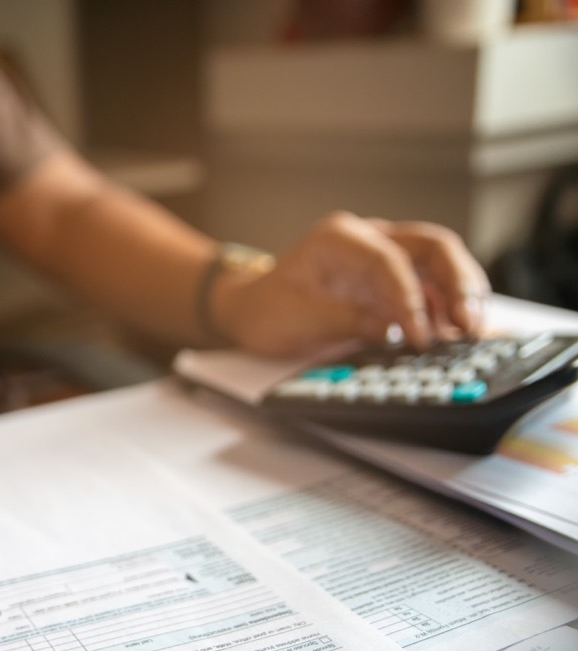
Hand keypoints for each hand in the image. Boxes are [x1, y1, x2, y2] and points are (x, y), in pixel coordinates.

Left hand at [216, 212, 489, 355]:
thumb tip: (391, 330)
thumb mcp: (295, 319)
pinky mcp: (396, 282)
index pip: (389, 261)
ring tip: (472, 334)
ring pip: (442, 265)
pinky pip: (434, 289)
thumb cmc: (267, 310)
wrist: (254, 312)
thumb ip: (343, 320)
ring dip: (462, 297)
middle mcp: (371, 238)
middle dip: (458, 284)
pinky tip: (459, 335)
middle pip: (432, 247)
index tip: (420, 336)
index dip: (410, 298)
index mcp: (340, 238)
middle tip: (469, 325)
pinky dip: (449, 310)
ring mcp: (387, 257)